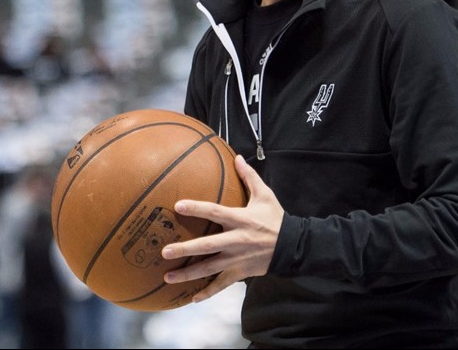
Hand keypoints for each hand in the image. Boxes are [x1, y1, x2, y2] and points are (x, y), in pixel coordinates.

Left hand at [161, 154, 283, 302]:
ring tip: (167, 277)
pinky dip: (207, 293)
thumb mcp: (265, 195)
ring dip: (188, 274)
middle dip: (185, 249)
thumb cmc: (275, 219)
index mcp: (240, 220)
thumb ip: (249, 177)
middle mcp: (236, 240)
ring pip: (209, 269)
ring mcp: (237, 259)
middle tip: (164, 251)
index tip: (178, 206)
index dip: (197, 208)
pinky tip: (191, 299)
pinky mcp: (240, 273)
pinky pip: (221, 284)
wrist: (293, 246)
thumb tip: (238, 157)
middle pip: (207, 246)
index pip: (215, 212)